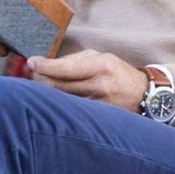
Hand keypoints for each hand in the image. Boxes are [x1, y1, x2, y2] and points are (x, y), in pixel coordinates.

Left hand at [28, 49, 147, 110]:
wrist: (143, 95)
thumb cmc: (117, 72)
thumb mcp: (100, 57)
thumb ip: (74, 60)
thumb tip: (47, 64)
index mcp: (100, 66)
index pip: (65, 68)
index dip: (44, 66)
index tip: (31, 63)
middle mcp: (99, 85)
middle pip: (59, 85)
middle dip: (41, 79)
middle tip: (32, 74)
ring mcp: (98, 104)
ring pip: (62, 99)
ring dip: (46, 92)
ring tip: (40, 85)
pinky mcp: (97, 116)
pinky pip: (71, 109)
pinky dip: (58, 103)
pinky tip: (52, 99)